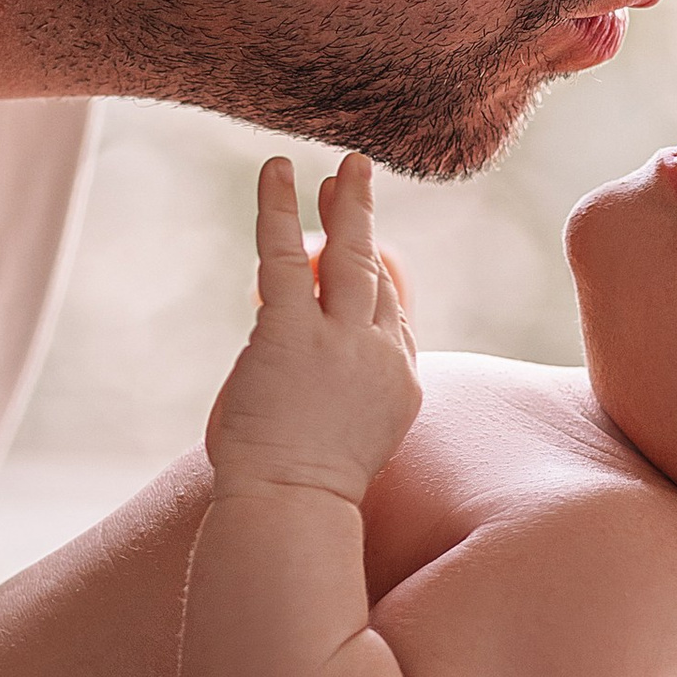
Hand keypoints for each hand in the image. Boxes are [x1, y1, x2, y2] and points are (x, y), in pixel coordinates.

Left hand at [204, 155, 421, 505]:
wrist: (291, 509)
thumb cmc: (304, 493)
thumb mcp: (343, 442)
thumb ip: (340, 396)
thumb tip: (309, 369)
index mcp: (399, 384)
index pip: (392, 316)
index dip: (373, 282)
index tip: (361, 254)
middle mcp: (381, 355)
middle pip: (380, 276)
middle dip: (369, 224)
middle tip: (357, 177)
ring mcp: (340, 341)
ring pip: (349, 256)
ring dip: (346, 205)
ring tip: (337, 167)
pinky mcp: (291, 333)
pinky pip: (286, 255)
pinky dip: (280, 208)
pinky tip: (277, 172)